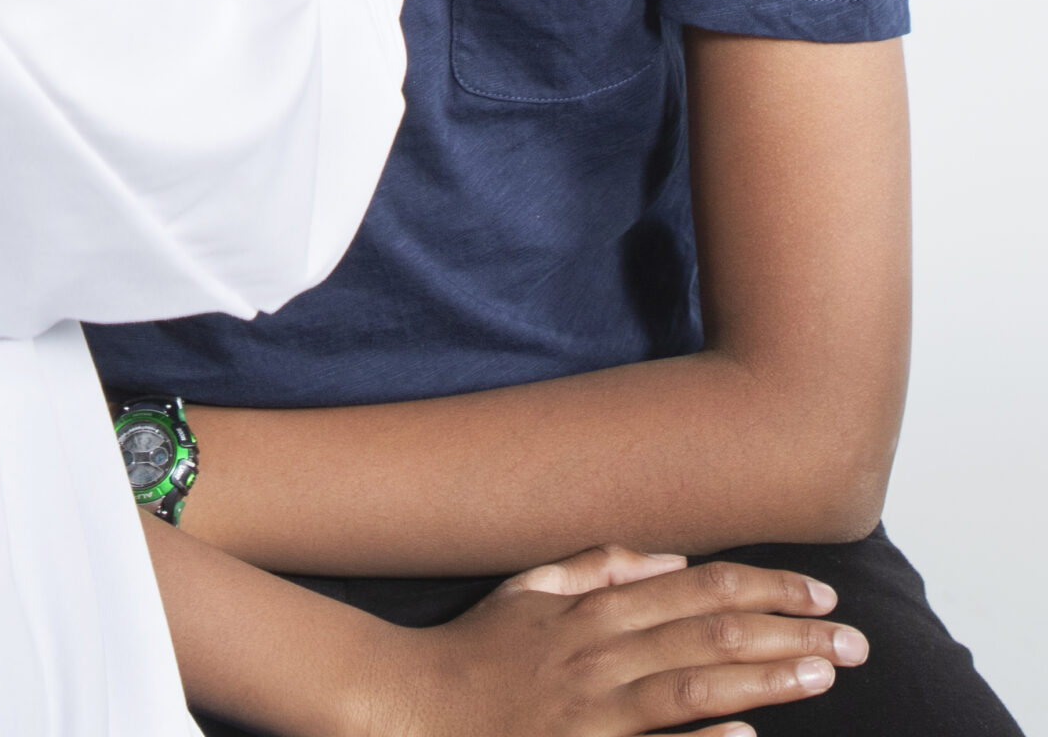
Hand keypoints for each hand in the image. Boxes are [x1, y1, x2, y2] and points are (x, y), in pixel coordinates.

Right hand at [361, 546, 866, 736]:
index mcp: (594, 610)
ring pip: (694, 682)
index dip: (763, 587)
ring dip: (765, 677)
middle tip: (854, 637)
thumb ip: (594, 566)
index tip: (818, 593)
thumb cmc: (473, 652)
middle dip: (789, 631)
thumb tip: (666, 557)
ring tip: (824, 672)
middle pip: (711, 632)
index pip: (698, 589)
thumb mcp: (529, 589)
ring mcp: (592, 707)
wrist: (409, 705)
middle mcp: (600, 651)